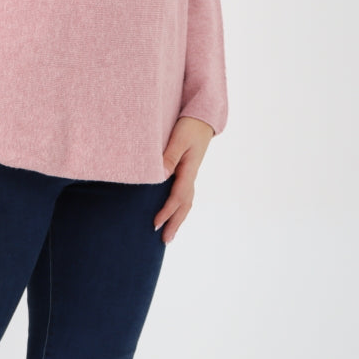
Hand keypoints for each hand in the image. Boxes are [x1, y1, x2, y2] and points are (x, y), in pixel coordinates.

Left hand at [153, 117, 214, 243]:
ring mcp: (190, 174)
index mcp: (188, 169)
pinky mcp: (187, 171)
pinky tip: (171, 213)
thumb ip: (169, 156)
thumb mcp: (179, 138)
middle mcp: (190, 175)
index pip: (178, 196)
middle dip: (175, 223)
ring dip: (178, 218)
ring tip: (169, 234)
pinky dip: (178, 207)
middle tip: (165, 241)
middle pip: (184, 205)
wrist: (203, 117)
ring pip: (185, 202)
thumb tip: (161, 175)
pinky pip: (183, 194)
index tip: (155, 224)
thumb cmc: (189, 125)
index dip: (167, 212)